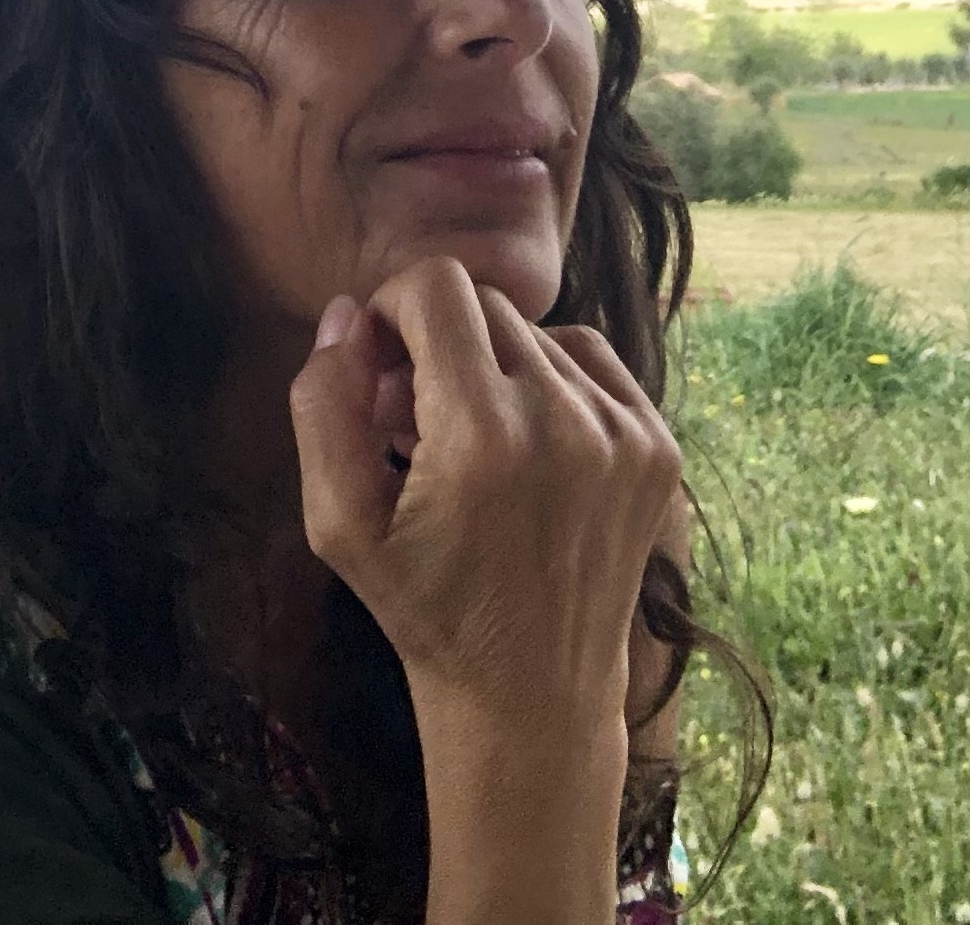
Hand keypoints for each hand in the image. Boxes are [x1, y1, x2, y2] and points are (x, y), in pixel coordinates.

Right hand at [288, 257, 682, 740]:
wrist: (534, 694)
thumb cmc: (425, 607)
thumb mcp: (337, 523)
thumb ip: (323, 404)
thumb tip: (344, 314)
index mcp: (480, 433)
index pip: (437, 286)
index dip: (392, 308)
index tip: (380, 363)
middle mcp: (562, 418)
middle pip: (483, 305)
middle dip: (436, 339)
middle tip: (413, 413)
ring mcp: (622, 432)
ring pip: (534, 331)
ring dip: (491, 362)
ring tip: (470, 436)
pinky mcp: (657, 446)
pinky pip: (590, 358)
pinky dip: (549, 377)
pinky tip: (526, 436)